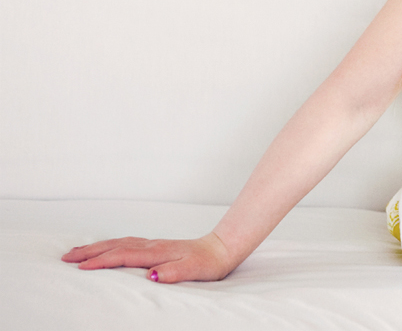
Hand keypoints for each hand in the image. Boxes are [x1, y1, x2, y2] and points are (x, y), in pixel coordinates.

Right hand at [61, 232, 235, 282]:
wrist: (221, 249)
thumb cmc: (207, 263)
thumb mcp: (194, 270)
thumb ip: (174, 273)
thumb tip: (153, 276)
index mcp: (157, 252)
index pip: (123, 256)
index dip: (101, 262)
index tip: (80, 268)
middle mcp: (151, 245)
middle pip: (114, 246)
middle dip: (89, 251)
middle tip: (65, 257)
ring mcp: (152, 244)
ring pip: (118, 242)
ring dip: (96, 247)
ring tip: (76, 251)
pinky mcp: (154, 246)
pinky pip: (125, 243)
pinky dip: (109, 245)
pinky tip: (104, 248)